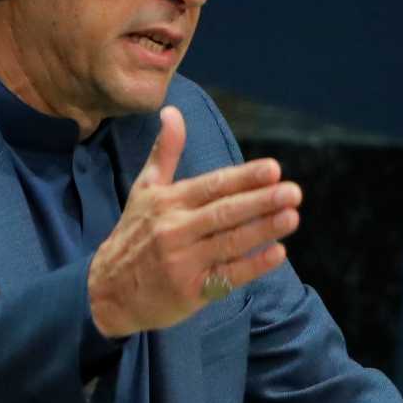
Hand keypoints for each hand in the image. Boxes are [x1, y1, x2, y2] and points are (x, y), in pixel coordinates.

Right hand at [88, 106, 300, 337]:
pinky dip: (253, 265)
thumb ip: (165, 152)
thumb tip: (172, 111)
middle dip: (261, 201)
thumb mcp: (144, 190)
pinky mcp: (189, 290)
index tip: (273, 169)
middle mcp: (175, 229)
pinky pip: (227, 276)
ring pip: (229, 243)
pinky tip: (277, 253)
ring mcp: (182, 261)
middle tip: (293, 192)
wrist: (108, 290)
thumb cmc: (133, 234)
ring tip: (291, 217)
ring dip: (262, 230)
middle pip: (224, 213)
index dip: (243, 177)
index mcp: (168, 202)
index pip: (212, 185)